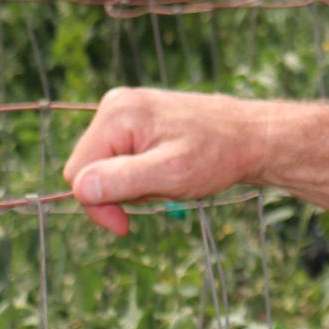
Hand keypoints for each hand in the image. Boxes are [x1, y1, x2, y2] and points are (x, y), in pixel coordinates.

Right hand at [61, 86, 265, 236]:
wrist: (251, 137)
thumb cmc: (217, 154)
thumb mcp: (171, 174)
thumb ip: (123, 180)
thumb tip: (80, 187)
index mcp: (117, 114)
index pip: (77, 174)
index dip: (98, 205)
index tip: (126, 223)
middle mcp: (115, 105)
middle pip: (88, 170)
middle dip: (119, 192)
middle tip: (161, 187)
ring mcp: (126, 111)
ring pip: (104, 169)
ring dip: (133, 185)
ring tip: (169, 174)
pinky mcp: (136, 121)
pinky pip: (119, 160)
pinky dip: (140, 174)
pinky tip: (167, 167)